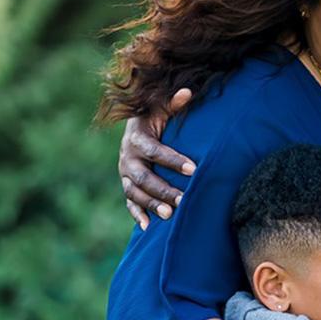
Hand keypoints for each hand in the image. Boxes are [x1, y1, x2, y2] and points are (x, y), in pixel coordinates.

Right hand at [118, 88, 196, 228]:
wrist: (134, 129)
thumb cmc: (154, 119)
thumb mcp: (161, 109)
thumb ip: (173, 104)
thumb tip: (187, 92)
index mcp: (137, 138)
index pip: (155, 151)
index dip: (173, 160)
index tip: (195, 169)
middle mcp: (127, 158)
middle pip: (144, 177)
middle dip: (164, 190)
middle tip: (184, 201)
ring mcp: (125, 174)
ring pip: (135, 192)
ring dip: (152, 205)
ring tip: (170, 216)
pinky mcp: (127, 186)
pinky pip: (129, 203)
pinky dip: (137, 215)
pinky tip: (147, 227)